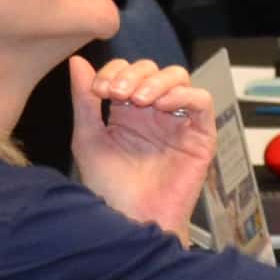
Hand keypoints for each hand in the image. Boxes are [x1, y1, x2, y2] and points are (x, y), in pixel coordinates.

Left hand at [67, 57, 214, 235]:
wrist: (132, 218)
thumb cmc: (110, 188)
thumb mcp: (88, 138)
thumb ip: (84, 100)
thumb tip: (77, 61)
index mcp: (128, 111)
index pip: (127, 71)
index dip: (114, 71)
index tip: (98, 90)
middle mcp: (155, 112)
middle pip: (153, 69)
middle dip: (133, 74)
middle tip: (116, 94)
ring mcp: (178, 122)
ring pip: (179, 78)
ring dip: (156, 81)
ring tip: (138, 99)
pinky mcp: (200, 136)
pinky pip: (202, 101)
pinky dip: (183, 95)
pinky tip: (162, 105)